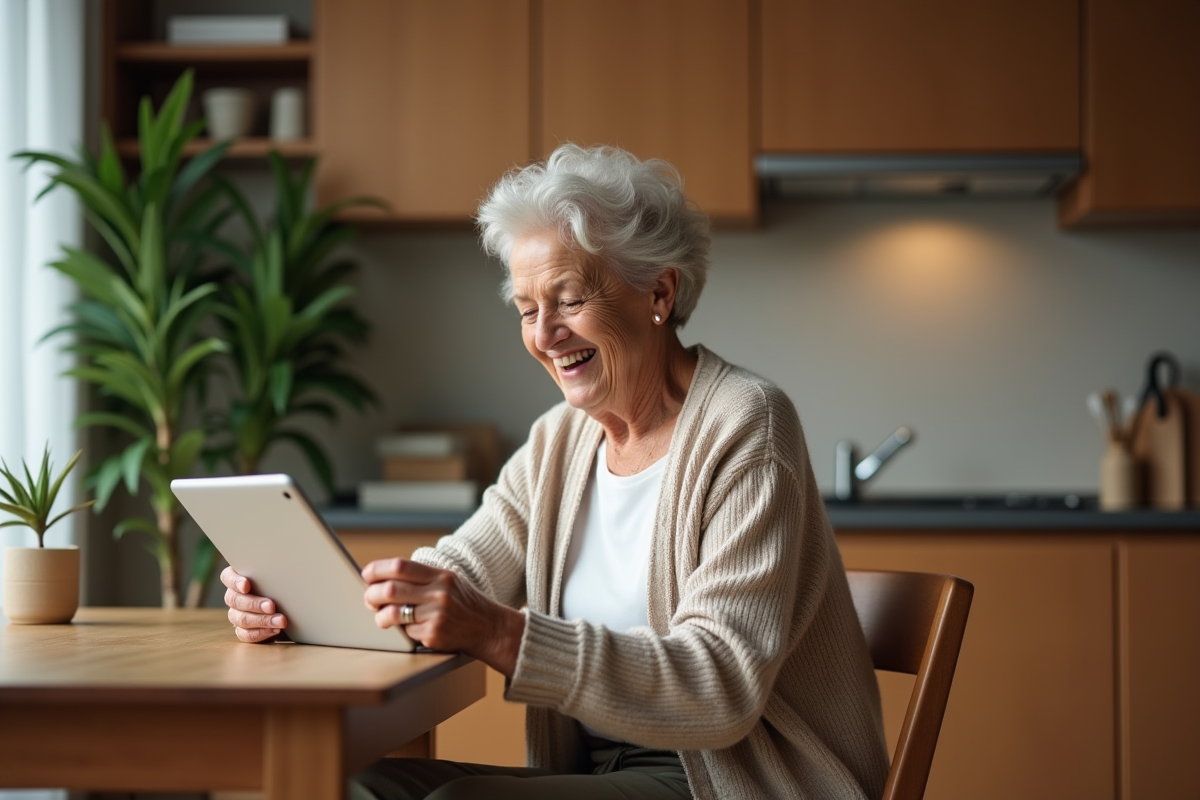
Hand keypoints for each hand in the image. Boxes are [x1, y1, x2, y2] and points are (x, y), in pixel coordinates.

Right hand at [220, 566, 287, 642]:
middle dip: (254, 603)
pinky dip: (261, 633)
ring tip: (281, 620)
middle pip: (234, 600)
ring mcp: (237, 614)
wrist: (292, 607)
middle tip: (272, 606)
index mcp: (239, 579)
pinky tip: (275, 630)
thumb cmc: (284, 585)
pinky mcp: (244, 630)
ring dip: (262, 620)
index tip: (246, 585)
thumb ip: (275, 572)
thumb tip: (286, 568)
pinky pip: (246, 634)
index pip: (227, 577)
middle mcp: (235, 596)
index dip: (234, 581)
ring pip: (240, 619)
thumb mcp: (280, 576)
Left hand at [362, 558, 524, 676]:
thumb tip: (384, 578)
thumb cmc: (464, 603)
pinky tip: (409, 629)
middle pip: (390, 590)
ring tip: (381, 616)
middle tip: (368, 600)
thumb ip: (422, 577)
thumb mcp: (449, 581)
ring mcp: (436, 615)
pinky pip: (406, 632)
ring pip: (392, 614)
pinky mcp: (434, 635)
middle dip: (371, 595)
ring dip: (380, 616)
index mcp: (441, 576)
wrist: (490, 628)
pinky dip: (402, 632)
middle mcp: (439, 593)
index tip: (366, 575)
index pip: (400, 567)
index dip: (377, 570)